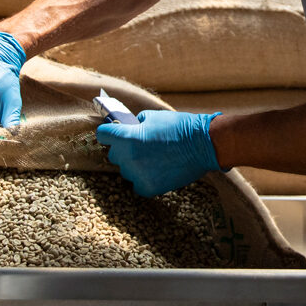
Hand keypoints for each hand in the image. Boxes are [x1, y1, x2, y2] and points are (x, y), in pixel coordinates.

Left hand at [96, 110, 221, 196]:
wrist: (202, 145)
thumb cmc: (179, 127)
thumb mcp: (153, 117)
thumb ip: (134, 124)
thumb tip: (126, 128)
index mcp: (127, 137)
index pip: (102, 135)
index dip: (108, 133)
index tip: (113, 134)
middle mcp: (128, 157)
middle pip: (113, 155)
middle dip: (123, 149)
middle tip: (141, 146)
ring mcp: (137, 175)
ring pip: (126, 170)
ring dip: (135, 165)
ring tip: (154, 158)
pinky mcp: (147, 188)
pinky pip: (137, 184)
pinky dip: (144, 179)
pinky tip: (157, 170)